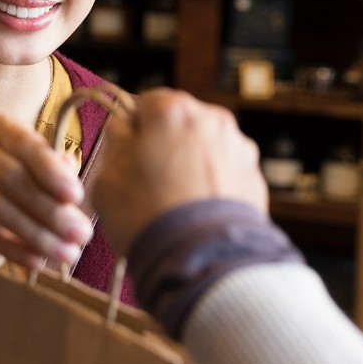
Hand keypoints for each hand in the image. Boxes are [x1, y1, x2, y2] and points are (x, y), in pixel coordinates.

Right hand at [0, 115, 94, 268]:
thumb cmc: (24, 188)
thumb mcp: (46, 176)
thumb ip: (59, 173)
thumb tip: (70, 173)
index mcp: (1, 128)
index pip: (26, 144)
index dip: (51, 170)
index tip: (76, 197)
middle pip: (11, 177)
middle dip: (51, 210)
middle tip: (81, 235)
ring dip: (36, 234)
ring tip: (66, 254)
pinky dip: (13, 250)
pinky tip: (37, 262)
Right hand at [89, 88, 268, 254]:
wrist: (200, 260)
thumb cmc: (148, 217)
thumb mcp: (107, 178)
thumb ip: (114, 143)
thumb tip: (122, 131)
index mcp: (171, 110)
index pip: (145, 103)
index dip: (134, 130)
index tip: (128, 153)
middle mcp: (211, 120)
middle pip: (180, 124)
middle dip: (166, 146)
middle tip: (149, 183)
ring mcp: (238, 149)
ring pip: (206, 148)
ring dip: (192, 166)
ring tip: (175, 204)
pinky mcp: (255, 179)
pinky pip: (226, 174)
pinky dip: (214, 187)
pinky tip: (197, 213)